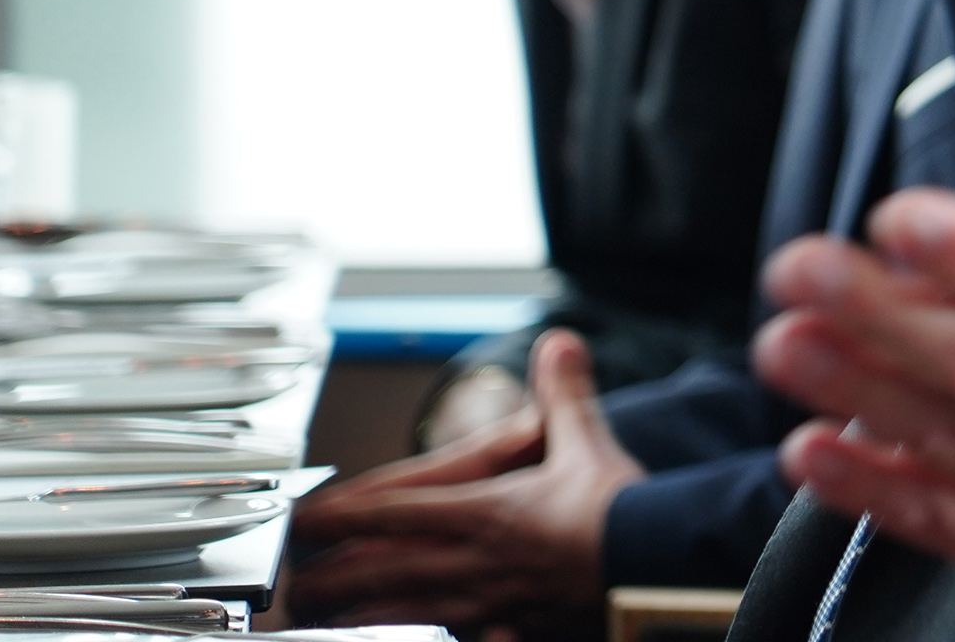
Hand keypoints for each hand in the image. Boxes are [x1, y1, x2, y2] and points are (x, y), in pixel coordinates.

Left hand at [290, 328, 644, 633]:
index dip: (339, 517)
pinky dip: (420, 638)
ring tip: (325, 620)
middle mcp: (472, 561)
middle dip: (329, 579)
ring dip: (357, 618)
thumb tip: (558, 342)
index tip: (302, 520)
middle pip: (379, 574)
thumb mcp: (589, 442)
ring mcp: (486, 603)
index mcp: (485, 511)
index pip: (390, 513)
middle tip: (295, 585)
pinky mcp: (511, 630)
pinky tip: (407, 639)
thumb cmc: (621, 512)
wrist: (659, 571)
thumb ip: (566, 393)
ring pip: (401, 615)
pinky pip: (451, 638)